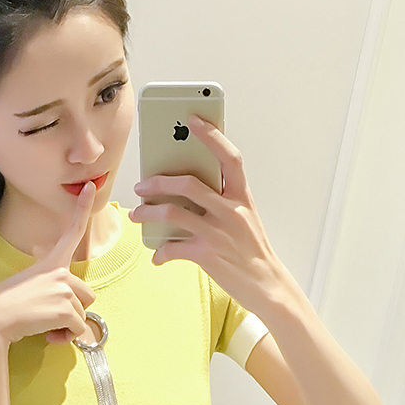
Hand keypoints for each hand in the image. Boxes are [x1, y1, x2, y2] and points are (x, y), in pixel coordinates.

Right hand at [0, 181, 97, 345]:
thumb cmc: (4, 305)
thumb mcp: (26, 282)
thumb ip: (45, 281)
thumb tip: (54, 279)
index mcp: (50, 263)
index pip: (71, 232)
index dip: (82, 209)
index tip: (90, 188)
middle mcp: (60, 272)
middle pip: (87, 294)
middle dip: (74, 310)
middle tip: (51, 318)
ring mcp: (63, 288)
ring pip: (83, 314)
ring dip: (68, 326)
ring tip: (45, 326)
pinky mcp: (65, 308)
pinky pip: (78, 328)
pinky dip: (66, 337)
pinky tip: (48, 334)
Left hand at [129, 114, 283, 314]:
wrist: (267, 285)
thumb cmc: (252, 250)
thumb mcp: (244, 218)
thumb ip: (221, 201)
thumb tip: (185, 190)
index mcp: (242, 197)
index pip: (229, 158)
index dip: (212, 136)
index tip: (193, 119)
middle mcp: (231, 211)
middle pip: (189, 184)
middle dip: (159, 182)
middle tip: (141, 186)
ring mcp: (218, 232)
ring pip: (173, 212)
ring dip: (148, 213)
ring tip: (137, 215)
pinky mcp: (207, 254)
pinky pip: (172, 247)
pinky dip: (160, 251)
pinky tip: (156, 255)